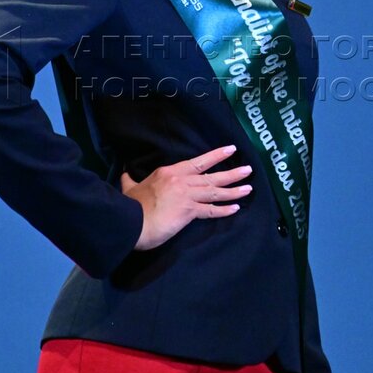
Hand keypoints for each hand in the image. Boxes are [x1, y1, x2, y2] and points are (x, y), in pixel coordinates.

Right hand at [120, 144, 252, 250]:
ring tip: (248, 188)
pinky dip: (224, 210)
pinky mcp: (189, 211)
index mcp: (168, 172)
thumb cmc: (130, 206)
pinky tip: (235, 208)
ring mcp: (186, 195)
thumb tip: (124, 175)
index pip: (197, 162)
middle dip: (231, 173)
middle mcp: (181, 181)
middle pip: (211, 175)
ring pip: (214, 191)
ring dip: (233, 190)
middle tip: (248, 169)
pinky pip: (210, 210)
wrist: (130, 222)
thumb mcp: (129, 188)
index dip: (215, 156)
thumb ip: (129, 180)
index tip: (230, 150)